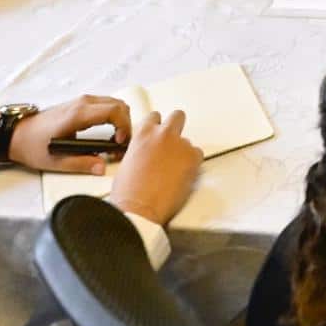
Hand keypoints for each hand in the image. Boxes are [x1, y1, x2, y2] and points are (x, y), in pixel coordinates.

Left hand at [6, 96, 133, 174]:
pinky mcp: (79, 104)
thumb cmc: (32, 146)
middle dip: (126, 124)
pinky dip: (113, 117)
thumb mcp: (56, 161)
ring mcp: (81, 101)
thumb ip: (81, 164)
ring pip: (114, 103)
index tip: (119, 142)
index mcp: (78, 114)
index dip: (124, 126)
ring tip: (115, 140)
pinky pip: (105, 105)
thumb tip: (102, 168)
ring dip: (120, 120)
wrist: (16, 134)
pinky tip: (107, 133)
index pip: (115, 111)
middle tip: (120, 144)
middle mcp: (82, 103)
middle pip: (119, 105)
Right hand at [108, 110, 202, 226]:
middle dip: (176, 127)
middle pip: (177, 117)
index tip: (158, 135)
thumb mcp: (127, 162)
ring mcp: (180, 144)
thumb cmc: (128, 193)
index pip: (155, 117)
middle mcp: (163, 134)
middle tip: (174, 143)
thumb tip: (147, 154)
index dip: (157, 127)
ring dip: (183, 152)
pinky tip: (183, 176)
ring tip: (175, 171)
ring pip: (188, 142)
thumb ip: (140, 150)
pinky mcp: (193, 157)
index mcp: (143, 133)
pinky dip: (193, 164)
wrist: (139, 208)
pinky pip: (198, 155)